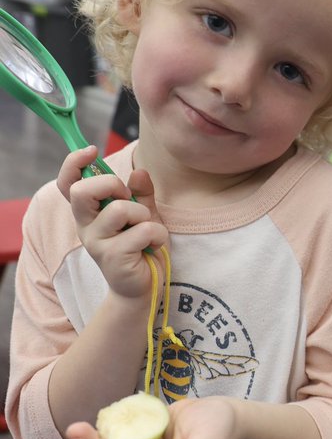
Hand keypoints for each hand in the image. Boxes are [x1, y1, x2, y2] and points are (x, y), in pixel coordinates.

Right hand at [58, 145, 168, 299]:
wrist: (145, 288)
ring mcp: (97, 243)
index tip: (92, 150)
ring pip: (120, 209)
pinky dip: (157, 234)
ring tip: (147, 229)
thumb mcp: (144, 214)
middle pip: (82, 190)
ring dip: (143, 215)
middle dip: (111, 184)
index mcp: (89, 212)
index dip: (73, 162)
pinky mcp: (113, 257)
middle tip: (127, 200)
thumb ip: (141, 193)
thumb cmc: (141, 248)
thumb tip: (138, 172)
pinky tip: (154, 245)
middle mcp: (86, 226)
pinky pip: (142, 230)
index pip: (67, 183)